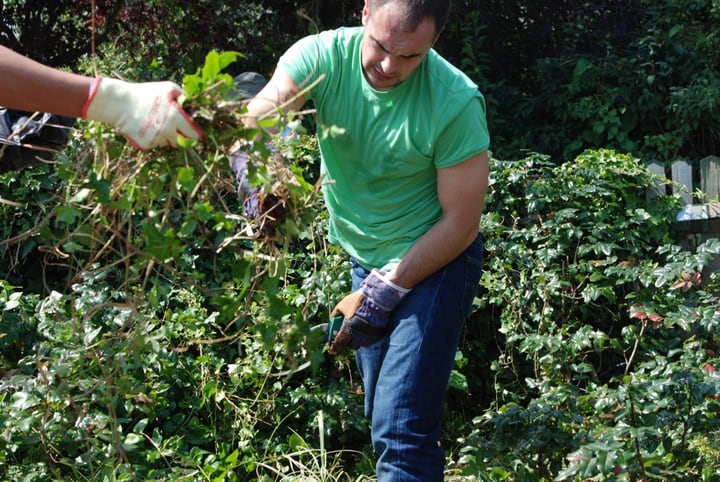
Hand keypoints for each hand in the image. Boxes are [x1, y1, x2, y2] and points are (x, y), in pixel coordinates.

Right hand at [82, 77, 202, 149]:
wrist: (119, 103)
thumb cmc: (145, 93)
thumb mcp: (167, 88)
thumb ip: (184, 97)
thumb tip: (194, 105)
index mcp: (176, 117)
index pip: (193, 134)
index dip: (194, 134)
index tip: (193, 132)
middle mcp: (168, 130)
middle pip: (180, 141)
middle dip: (179, 135)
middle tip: (172, 126)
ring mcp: (156, 139)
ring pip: (168, 143)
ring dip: (166, 137)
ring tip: (156, 123)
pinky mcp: (146, 144)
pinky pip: (156, 145)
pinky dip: (154, 138)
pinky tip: (147, 128)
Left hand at [329, 269, 410, 354]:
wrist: (377, 298)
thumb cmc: (358, 300)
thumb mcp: (342, 304)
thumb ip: (335, 314)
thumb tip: (332, 320)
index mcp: (347, 329)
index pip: (339, 343)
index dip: (335, 348)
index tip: (333, 350)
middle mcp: (358, 336)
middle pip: (351, 346)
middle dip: (347, 342)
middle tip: (347, 336)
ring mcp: (368, 336)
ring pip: (361, 344)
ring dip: (358, 340)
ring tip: (358, 331)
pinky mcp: (377, 335)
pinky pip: (370, 340)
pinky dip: (367, 336)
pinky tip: (366, 328)